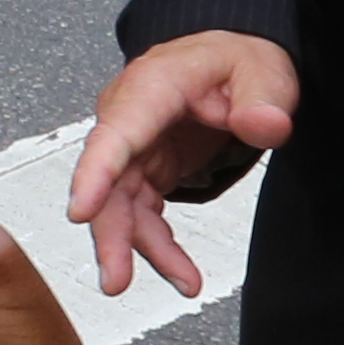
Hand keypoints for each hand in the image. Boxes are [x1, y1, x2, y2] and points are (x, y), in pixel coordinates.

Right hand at [57, 32, 294, 298]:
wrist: (232, 62)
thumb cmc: (237, 61)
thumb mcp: (264, 72)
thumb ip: (263, 100)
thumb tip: (263, 125)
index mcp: (152, 86)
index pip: (117, 133)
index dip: (95, 174)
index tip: (80, 212)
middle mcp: (129, 116)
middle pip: (109, 180)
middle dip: (110, 232)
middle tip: (116, 279)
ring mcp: (135, 146)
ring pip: (120, 205)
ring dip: (140, 248)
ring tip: (183, 284)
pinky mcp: (145, 169)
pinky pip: (141, 213)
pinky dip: (159, 246)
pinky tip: (182, 273)